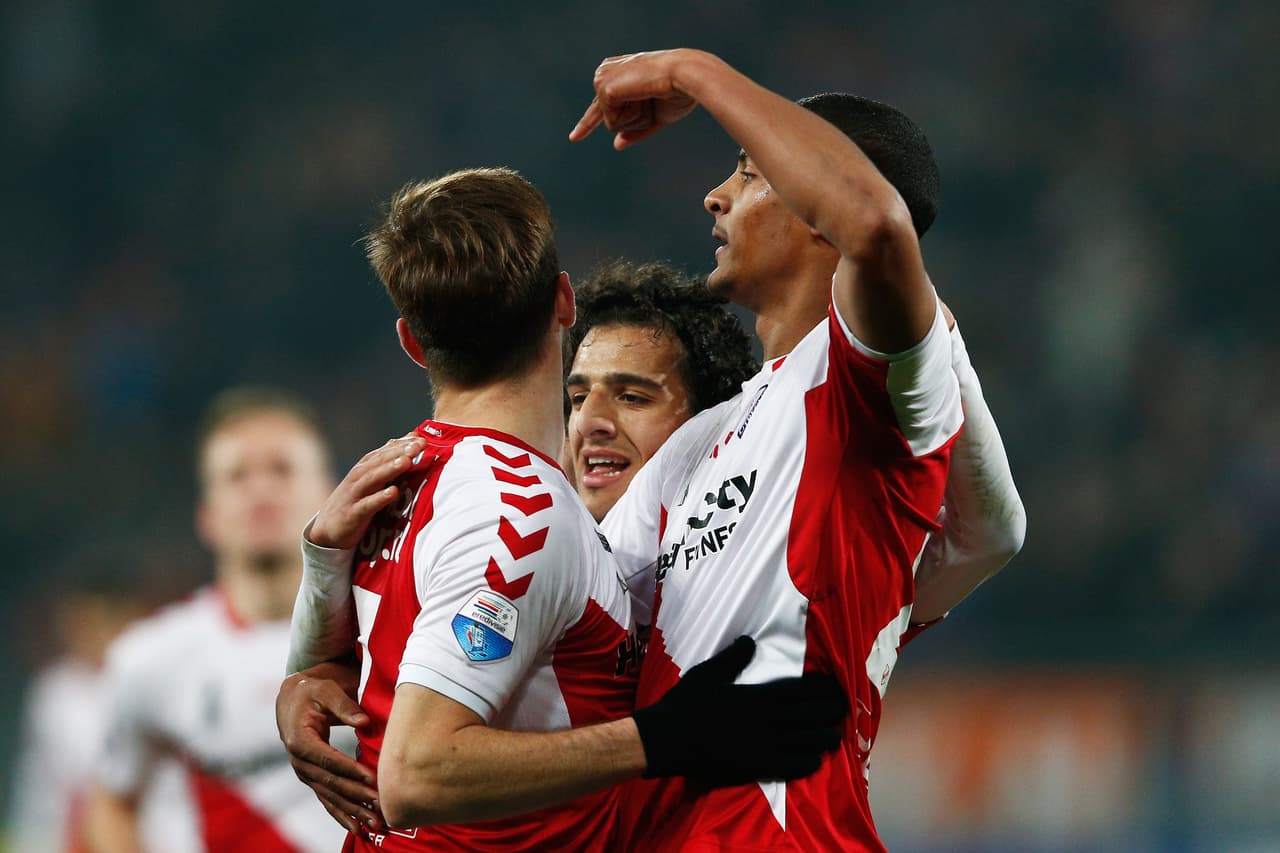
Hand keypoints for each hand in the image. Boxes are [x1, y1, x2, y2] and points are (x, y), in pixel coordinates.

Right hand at [276, 662, 383, 833]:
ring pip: (331, 796)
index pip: (328, 759)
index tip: (373, 779)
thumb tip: (364, 721)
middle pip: (331, 783)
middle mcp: (299, 761)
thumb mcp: (326, 689)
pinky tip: (358, 827)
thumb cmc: (313, 690)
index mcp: (300, 740)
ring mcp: (305, 772)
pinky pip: (327, 799)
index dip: (350, 770)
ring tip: (375, 825)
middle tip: (381, 808)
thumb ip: (344, 704)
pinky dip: (342, 814)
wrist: (293, 697)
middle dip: (357, 797)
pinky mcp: (312, 777)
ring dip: (352, 812)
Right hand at [309, 433, 426, 549]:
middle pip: (380, 461)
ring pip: (373, 479)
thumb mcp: (369, 481)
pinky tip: (393, 492)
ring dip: (389, 469)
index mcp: (365, 468)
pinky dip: (379, 498)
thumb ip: (388, 462)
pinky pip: (367, 505)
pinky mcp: (352, 514)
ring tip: (407, 461)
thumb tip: (410, 439)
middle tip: (419, 445)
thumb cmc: (355, 502)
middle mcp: (359, 478)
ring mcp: (354, 495)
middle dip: (399, 452)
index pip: (384, 451)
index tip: (421, 438)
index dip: (402, 444)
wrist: (326, 530)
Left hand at [569, 49, 704, 149]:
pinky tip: (642, 96)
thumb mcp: (657, 117)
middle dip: (634, 120)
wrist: (686, 75)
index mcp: (617, 73)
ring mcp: (602, 79)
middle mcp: (605, 72)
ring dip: (636, 118)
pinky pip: (614, 122)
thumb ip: (635, 130)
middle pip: (610, 119)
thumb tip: (616, 145)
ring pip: (612, 123)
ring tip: (650, 96)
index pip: (600, 105)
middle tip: (653, 97)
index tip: (575, 138)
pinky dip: (633, 116)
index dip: (588, 123)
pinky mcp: (604, 89)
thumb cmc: (678, 91)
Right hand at [631, 636, 846, 785]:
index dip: (820, 689)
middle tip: (842, 710)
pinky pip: (790, 767)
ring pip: (805, 742)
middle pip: (809, 715)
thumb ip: (732, 658)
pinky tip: (814, 761)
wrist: (667, 740)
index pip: (799, 690)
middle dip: (829, 712)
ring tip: (834, 736)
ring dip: (823, 738)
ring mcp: (763, 746)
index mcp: (757, 696)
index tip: (834, 687)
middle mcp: (766, 720)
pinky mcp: (756, 767)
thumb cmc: (685, 704)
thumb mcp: (707, 673)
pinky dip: (806, 763)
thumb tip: (750, 640)